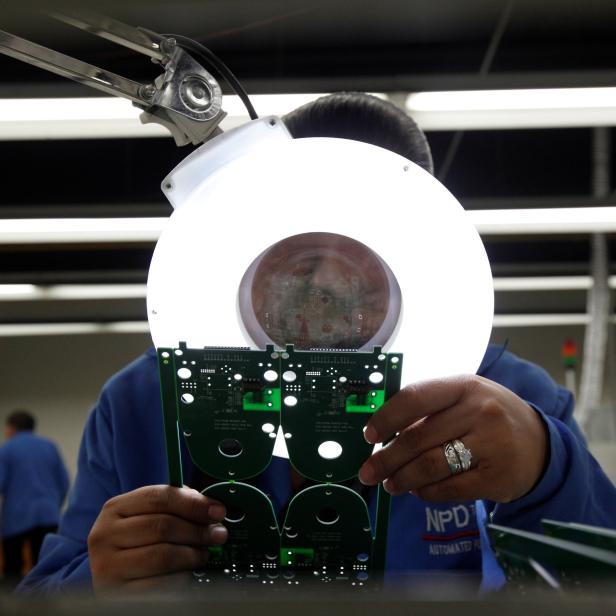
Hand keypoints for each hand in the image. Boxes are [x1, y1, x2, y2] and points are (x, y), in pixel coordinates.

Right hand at [88, 485, 227, 591]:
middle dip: (197, 530)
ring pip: (163, 555)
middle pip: (162, 526)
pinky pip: (160, 584)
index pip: (159, 498)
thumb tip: (210, 507)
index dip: (193, 503)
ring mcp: (107, 566)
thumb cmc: (135, 543)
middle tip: (218, 534)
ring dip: (192, 554)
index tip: (218, 510)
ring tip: (204, 554)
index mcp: (115, 509)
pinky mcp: (115, 595)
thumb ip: (174, 507)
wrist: (111, 578)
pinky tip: (187, 574)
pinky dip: (181, 577)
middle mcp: (105, 535)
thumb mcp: (145, 518)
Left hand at [358, 375, 548, 502]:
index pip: (414, 397)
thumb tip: (382, 431)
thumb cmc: (488, 416)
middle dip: (386, 458)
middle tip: (368, 471)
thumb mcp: (464, 398)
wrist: (540, 443)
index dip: (385, 418)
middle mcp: (479, 411)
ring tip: (390, 484)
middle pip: (417, 438)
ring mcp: (491, 444)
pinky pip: (449, 488)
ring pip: (429, 466)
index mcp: (463, 385)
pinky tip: (418, 490)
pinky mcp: (497, 477)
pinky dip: (427, 492)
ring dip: (402, 479)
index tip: (369, 434)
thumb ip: (428, 409)